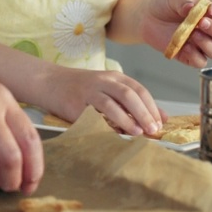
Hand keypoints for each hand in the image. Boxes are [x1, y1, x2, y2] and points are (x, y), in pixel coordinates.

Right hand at [42, 67, 164, 136]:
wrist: (49, 82)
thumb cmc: (83, 88)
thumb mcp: (109, 89)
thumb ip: (133, 101)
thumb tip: (162, 118)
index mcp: (114, 77)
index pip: (139, 90)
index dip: (152, 107)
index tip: (160, 123)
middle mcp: (102, 81)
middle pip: (128, 95)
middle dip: (143, 113)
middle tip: (152, 129)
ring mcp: (88, 92)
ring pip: (111, 104)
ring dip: (127, 119)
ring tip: (137, 132)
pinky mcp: (75, 105)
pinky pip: (93, 117)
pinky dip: (106, 126)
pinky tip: (114, 134)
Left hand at [141, 0, 211, 66]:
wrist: (145, 16)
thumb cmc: (163, 5)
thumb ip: (184, 1)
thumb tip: (192, 8)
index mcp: (210, 12)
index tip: (210, 9)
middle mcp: (209, 29)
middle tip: (201, 23)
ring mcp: (200, 44)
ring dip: (208, 44)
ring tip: (192, 34)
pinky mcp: (188, 56)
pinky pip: (200, 62)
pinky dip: (195, 56)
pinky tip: (184, 46)